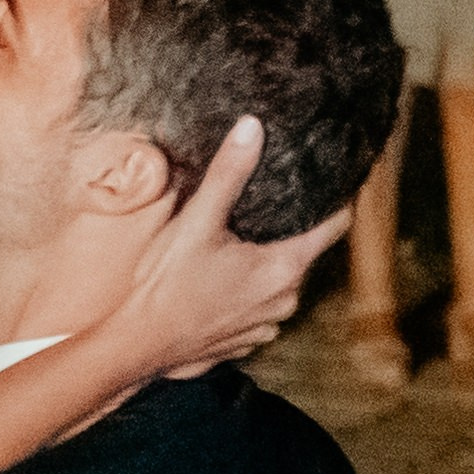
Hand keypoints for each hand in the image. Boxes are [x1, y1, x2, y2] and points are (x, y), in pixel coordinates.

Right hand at [114, 119, 353, 378]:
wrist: (134, 346)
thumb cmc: (165, 285)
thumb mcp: (196, 222)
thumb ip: (228, 174)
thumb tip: (252, 127)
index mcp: (283, 268)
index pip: (334, 226)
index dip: (340, 200)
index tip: (340, 180)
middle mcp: (284, 300)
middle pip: (304, 254)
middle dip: (292, 231)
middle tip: (272, 204)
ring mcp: (265, 326)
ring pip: (280, 284)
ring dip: (267, 266)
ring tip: (242, 242)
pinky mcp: (244, 342)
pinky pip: (258, 309)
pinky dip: (247, 294)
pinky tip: (220, 282)